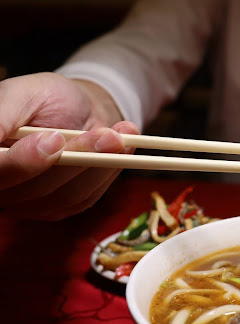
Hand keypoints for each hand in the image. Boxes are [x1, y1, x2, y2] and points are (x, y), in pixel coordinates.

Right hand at [0, 72, 139, 219]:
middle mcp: (4, 185)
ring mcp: (31, 202)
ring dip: (97, 162)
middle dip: (74, 158)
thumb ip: (2, 114)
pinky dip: (108, 170)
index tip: (54, 139)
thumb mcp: (24, 94)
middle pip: (32, 188)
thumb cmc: (47, 98)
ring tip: (115, 134)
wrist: (80, 109)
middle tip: (104, 134)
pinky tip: (121, 145)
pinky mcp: (62, 207)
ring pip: (64, 194)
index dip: (23, 162)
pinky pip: (85, 196)